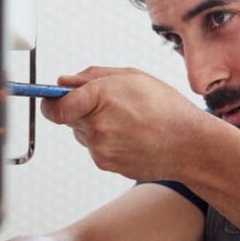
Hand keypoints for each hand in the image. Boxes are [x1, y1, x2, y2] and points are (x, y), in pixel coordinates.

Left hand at [39, 66, 207, 181]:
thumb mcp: (132, 77)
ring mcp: (100, 149)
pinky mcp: (105, 164)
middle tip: (110, 104)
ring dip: (94, 126)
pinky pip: (95, 148)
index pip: (55, 105)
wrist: (189, 145)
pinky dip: (106, 141)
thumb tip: (63, 82)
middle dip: (80, 109)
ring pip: (81, 133)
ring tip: (127, 121)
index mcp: (101, 98)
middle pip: (67, 117)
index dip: (50, 101)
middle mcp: (96, 127)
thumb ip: (92, 76)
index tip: (51, 98)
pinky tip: (130, 136)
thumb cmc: (166, 108)